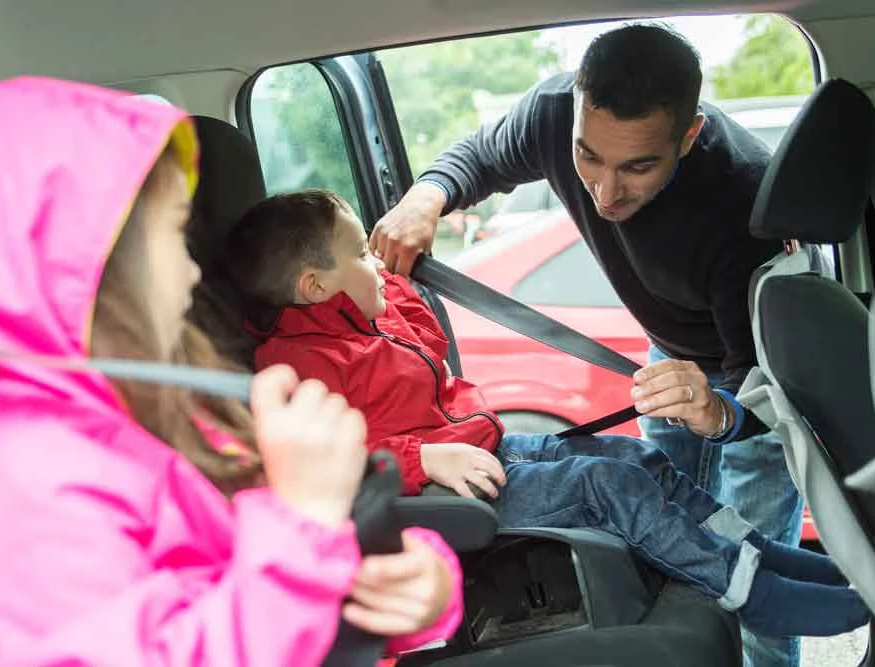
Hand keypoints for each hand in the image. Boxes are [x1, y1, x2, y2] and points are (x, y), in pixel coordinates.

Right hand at [251, 365, 367, 526]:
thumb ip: (279, 411)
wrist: (308, 512)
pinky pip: (355, 416)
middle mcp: (295, 426)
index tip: (290, 387)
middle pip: (314, 386)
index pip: (270, 380)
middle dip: (316, 402)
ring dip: (335, 416)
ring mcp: (324, 434)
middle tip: (312, 425)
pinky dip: (352, 427)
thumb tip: (296, 384)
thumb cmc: (290, 475)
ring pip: (338, 401)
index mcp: (269, 425)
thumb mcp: (268, 442)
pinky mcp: (349, 442)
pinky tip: (341, 444)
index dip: (283, 376)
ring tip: (327, 440)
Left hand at [342, 532, 452, 635]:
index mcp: (425, 563)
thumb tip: (358, 535)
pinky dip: (363, 617)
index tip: (360, 564)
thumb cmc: (419, 562)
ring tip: (344, 585)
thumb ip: (391, 539)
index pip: (399, 567)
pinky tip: (349, 610)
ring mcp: (421, 611)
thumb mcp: (412, 544)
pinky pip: (383, 623)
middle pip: (385, 586)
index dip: (380, 567)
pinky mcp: (412, 627)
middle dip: (361, 579)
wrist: (442, 588)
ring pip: (380, 603)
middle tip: (342, 573)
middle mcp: (426, 589)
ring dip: (359, 594)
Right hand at [370, 182, 446, 274]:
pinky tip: (383, 252)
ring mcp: (384, 235)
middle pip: (387, 268)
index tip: (401, 281)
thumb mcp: (426, 247)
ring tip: (389, 261)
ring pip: (378, 258)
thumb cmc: (425, 226)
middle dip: (391, 272)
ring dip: (383, 262)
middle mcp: (394, 243)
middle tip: (394, 273)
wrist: (420, 205)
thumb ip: (416, 262)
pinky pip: (372, 247)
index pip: (399, 274)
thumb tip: (409, 275)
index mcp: (408, 249)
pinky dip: (377, 252)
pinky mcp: (378, 228)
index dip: (401, 279)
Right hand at [420, 443, 505, 498]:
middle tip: (502, 483)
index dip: (499, 466)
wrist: (425, 457)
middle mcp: (469, 460)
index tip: (501, 473)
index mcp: (471, 451)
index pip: (490, 458)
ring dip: (491, 489)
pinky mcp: (453, 480)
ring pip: (483, 481)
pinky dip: (473, 497)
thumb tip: (483, 463)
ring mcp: (462, 470)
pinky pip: (466, 491)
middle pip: (491, 469)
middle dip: (500, 477)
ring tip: (494, 493)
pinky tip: (478, 501)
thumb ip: (472, 454)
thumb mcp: (460, 449)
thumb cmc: (441, 453)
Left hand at [631, 359, 731, 436]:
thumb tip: (637, 386)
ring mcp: (701, 394)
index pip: (668, 365)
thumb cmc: (689, 397)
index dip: (651, 371)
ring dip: (655, 400)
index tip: (636, 379)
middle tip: (635, 394)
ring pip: (676, 393)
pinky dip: (661, 411)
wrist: (714, 414)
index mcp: (689, 368)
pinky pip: (679, 409)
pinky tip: (651, 413)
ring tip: (640, 406)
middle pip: (672, 378)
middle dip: (651, 386)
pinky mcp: (700, 410)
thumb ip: (659, 381)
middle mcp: (696, 378)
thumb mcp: (677, 384)